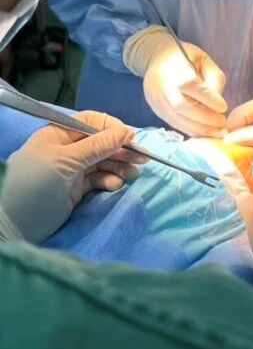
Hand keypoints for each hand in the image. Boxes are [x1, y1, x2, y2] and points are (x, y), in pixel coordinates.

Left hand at [0, 111, 144, 243]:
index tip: (129, 139)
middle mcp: (67, 149)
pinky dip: (109, 180)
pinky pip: (98, 179)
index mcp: (59, 134)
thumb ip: (97, 147)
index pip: (91, 122)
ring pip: (103, 162)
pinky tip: (115, 185)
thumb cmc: (35, 185)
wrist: (13, 226)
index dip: (111, 128)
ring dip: (119, 166)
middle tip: (143, 159)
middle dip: (120, 149)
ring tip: (133, 174)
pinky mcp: (76, 190)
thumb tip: (126, 131)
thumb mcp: (66, 162)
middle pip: (101, 143)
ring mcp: (72, 170)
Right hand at [124, 26, 226, 136]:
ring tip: (218, 132)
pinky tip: (206, 132)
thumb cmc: (184, 57)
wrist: (155, 59)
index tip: (224, 107)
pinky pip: (175, 125)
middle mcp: (162, 85)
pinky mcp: (157, 111)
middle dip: (205, 118)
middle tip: (223, 123)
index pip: (189, 84)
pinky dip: (192, 130)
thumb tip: (219, 103)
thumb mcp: (203, 59)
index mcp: (174, 68)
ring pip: (178, 120)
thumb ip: (214, 78)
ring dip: (200, 129)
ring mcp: (157, 100)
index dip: (207, 98)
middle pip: (182, 106)